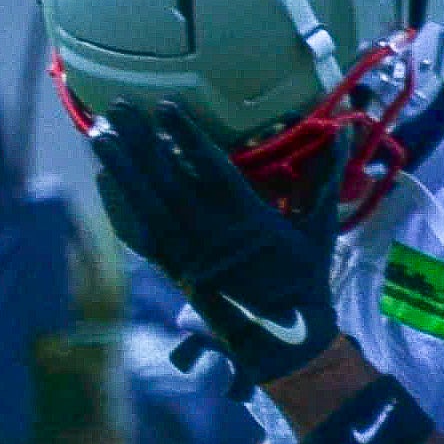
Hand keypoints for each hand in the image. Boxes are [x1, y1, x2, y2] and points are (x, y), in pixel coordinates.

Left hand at [93, 104, 340, 391]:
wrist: (281, 338)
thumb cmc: (304, 279)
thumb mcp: (320, 230)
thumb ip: (325, 180)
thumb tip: (344, 133)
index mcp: (248, 219)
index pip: (211, 169)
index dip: (187, 137)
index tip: (165, 106)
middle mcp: (210, 233)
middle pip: (168, 181)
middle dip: (142, 143)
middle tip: (117, 107)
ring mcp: (187, 251)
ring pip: (147, 204)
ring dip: (122, 168)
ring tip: (99, 134)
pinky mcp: (172, 267)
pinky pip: (140, 235)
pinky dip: (119, 207)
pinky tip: (102, 179)